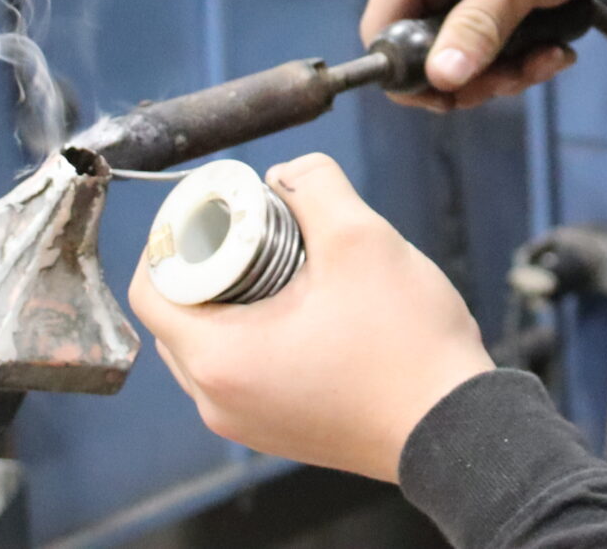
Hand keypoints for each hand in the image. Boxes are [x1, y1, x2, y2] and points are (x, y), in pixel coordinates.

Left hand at [129, 154, 492, 481]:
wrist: (455, 426)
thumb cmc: (406, 344)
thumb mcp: (360, 236)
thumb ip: (313, 184)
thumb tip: (286, 175)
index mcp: (219, 359)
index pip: (151, 289)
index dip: (173, 236)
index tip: (213, 210)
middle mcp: (218, 402)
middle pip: (178, 317)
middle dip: (206, 265)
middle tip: (252, 229)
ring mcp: (248, 424)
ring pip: (210, 345)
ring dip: (232, 301)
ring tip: (284, 265)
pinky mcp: (279, 431)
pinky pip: (243, 372)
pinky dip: (256, 334)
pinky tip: (304, 307)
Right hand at [363, 0, 606, 108]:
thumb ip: (479, 25)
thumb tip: (439, 79)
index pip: (382, 27)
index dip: (409, 72)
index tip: (455, 95)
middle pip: (423, 48)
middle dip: (472, 73)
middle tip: (518, 76)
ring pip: (460, 51)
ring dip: (504, 68)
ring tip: (550, 57)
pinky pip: (488, 40)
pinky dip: (518, 54)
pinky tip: (556, 48)